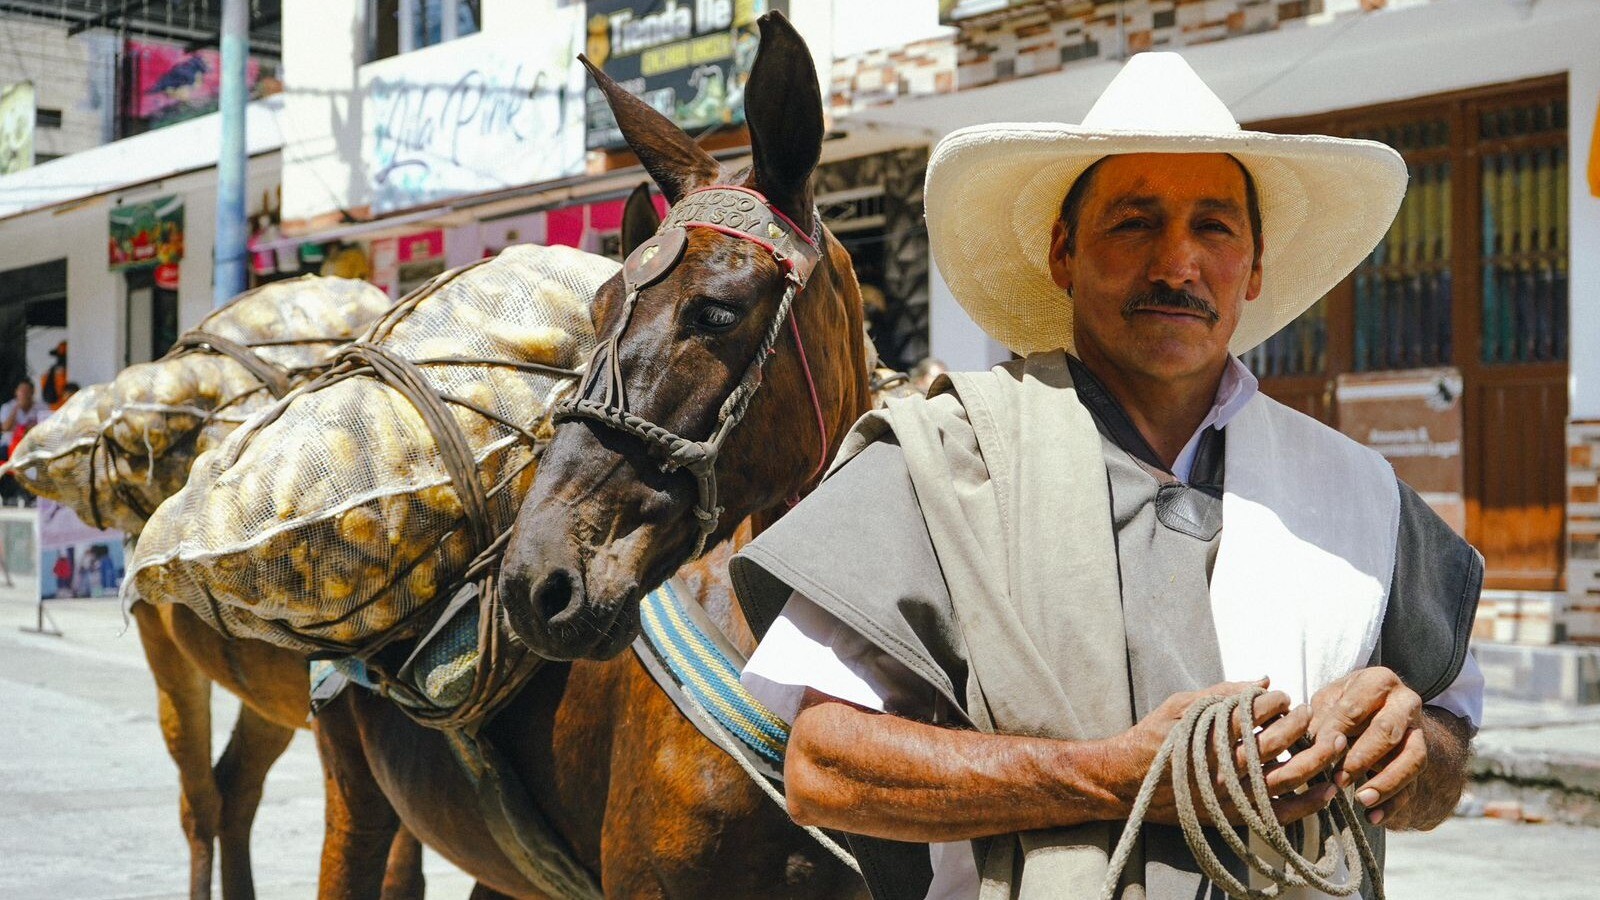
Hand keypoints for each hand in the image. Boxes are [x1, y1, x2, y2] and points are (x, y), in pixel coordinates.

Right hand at [1107, 678, 1334, 826]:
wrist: (1130, 783)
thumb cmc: (1154, 739)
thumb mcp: (1180, 705)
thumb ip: (1223, 691)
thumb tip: (1264, 681)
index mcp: (1209, 732)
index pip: (1257, 711)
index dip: (1278, 701)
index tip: (1283, 698)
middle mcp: (1222, 765)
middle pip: (1277, 742)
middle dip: (1302, 724)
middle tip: (1310, 714)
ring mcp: (1231, 794)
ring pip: (1286, 776)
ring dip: (1315, 759)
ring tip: (1332, 743)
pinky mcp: (1235, 816)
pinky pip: (1280, 813)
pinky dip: (1309, 803)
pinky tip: (1327, 790)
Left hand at [1292, 667, 1425, 825]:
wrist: (1382, 713)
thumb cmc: (1345, 705)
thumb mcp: (1328, 701)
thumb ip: (1319, 717)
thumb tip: (1311, 743)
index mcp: (1378, 682)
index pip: (1355, 707)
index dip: (1335, 730)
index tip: (1317, 751)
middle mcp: (1406, 704)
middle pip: (1388, 731)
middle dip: (1362, 757)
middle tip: (1339, 779)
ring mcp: (1419, 733)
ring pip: (1413, 759)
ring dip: (1387, 783)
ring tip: (1362, 800)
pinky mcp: (1421, 761)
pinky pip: (1415, 785)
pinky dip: (1394, 805)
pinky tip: (1374, 818)